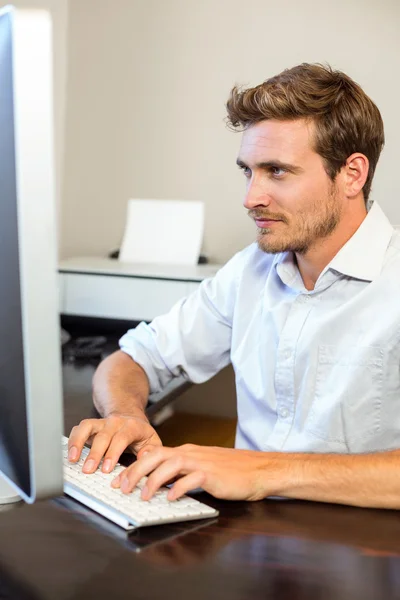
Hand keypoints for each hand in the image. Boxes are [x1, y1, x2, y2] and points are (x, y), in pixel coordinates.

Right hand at [68, 413, 161, 473]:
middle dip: (95, 454)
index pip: (121, 438)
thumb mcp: (152, 442)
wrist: (131, 418)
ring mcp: (102, 422)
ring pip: (87, 427)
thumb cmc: (141, 434)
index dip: (113, 453)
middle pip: (103, 436)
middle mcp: (115, 422)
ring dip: (78, 442)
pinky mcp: (92, 425)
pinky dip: (73, 439)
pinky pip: (80, 428)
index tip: (106, 469)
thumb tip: (143, 457)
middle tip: (88, 470)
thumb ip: (150, 451)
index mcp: (132, 426)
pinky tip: (70, 453)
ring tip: (73, 459)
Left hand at [111, 444, 273, 500]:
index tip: (120, 480)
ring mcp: (202, 463)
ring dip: (153, 480)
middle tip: (123, 487)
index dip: (135, 466)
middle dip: (136, 471)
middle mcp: (191, 454)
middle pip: (157, 456)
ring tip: (143, 495)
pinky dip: (179, 487)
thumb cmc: (233, 471)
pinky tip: (170, 498)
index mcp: (187, 452)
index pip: (155, 454)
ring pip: (171, 464)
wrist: (259, 469)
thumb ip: (183, 472)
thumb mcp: (202, 468)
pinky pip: (192, 478)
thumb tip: (162, 484)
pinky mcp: (213, 475)